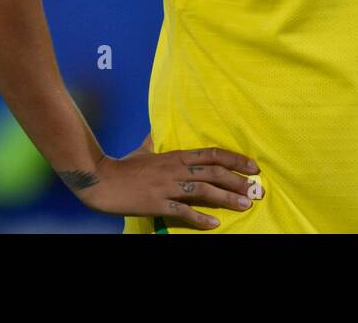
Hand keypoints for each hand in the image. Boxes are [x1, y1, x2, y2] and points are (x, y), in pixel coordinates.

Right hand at [70, 137, 264, 230]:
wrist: (101, 179)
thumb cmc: (123, 165)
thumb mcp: (143, 149)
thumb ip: (154, 142)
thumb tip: (155, 134)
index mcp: (176, 155)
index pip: (213, 154)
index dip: (235, 159)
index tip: (252, 167)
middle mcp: (176, 168)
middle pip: (215, 172)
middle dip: (238, 181)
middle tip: (256, 190)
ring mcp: (168, 186)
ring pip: (204, 190)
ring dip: (227, 198)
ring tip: (245, 205)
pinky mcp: (158, 203)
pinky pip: (183, 211)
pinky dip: (200, 218)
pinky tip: (214, 224)